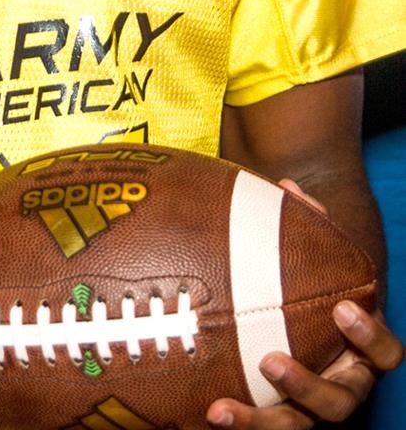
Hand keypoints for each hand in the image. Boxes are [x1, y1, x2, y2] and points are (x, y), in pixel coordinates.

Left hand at [206, 180, 403, 426]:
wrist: (300, 327)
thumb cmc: (313, 290)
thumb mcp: (316, 263)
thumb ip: (308, 227)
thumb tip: (287, 185)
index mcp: (361, 351)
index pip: (386, 353)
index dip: (370, 335)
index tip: (343, 309)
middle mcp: (342, 386)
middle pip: (338, 403)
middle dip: (307, 387)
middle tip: (270, 361)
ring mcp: (311, 411)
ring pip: (295, 428)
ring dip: (260, 421)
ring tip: (221, 409)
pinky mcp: (280, 420)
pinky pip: (262, 428)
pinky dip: (236, 424)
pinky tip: (204, 412)